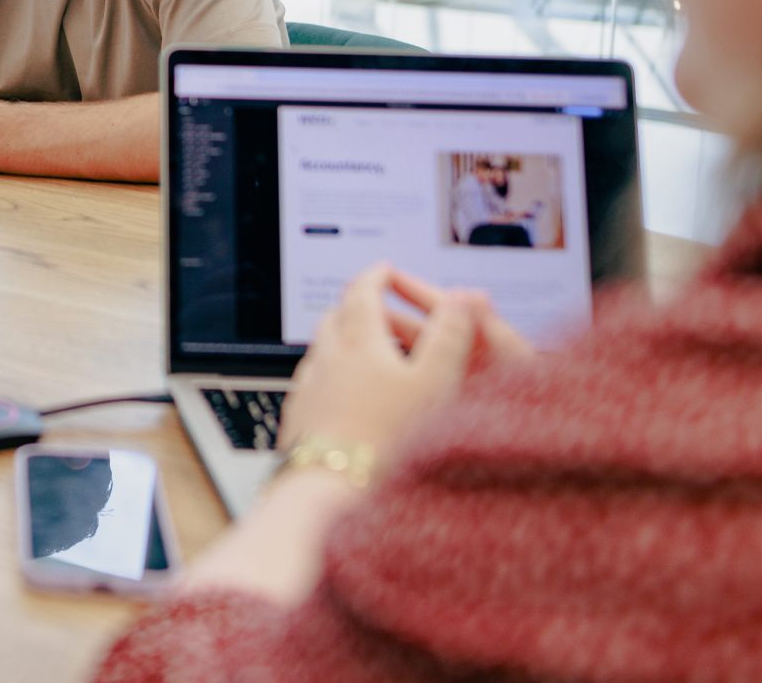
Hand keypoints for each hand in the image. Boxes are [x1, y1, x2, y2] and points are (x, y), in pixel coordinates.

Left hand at [280, 264, 487, 461]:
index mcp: (358, 340)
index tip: (385, 271)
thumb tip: (462, 298)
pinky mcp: (299, 420)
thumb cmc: (387, 440)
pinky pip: (313, 386)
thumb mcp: (434, 381)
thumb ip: (450, 336)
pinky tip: (344, 400)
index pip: (362, 290)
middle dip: (358, 308)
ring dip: (343, 344)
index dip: (376, 276)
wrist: (333, 491)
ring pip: (322, 351)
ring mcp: (308, 389)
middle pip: (336, 316)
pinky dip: (330, 379)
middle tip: (380, 311)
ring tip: (367, 358)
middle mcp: (325, 358)